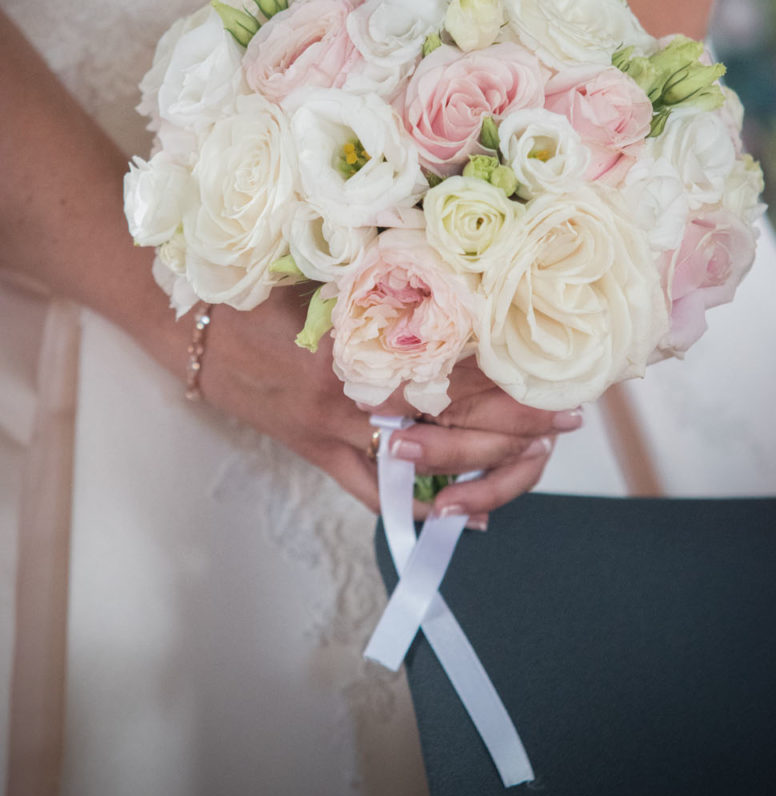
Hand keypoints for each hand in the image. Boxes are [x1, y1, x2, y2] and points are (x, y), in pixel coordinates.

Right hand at [196, 287, 580, 518]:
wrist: (189, 323)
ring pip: (423, 459)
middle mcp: (355, 391)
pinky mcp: (312, 451)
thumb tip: (462, 293)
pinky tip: (456, 521)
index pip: (457, 369)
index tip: (557, 382)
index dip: (512, 381)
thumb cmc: (261, 285)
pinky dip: (413, 508)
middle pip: (453, 419)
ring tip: (530, 459)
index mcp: (366, 338)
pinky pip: (370, 490)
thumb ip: (392, 291)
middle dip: (517, 424)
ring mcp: (332, 428)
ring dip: (482, 464)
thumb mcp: (331, 275)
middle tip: (565, 421)